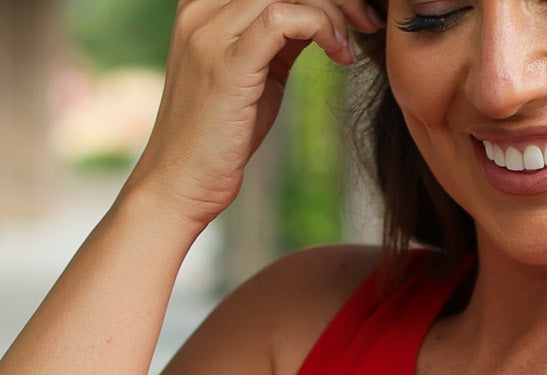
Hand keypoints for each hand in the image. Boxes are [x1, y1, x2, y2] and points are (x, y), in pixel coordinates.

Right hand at [124, 0, 384, 232]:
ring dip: (333, 10)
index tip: (351, 12)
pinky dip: (321, 28)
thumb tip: (317, 17)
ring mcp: (210, 33)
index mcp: (202, 3)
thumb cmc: (219, 137)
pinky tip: (338, 54)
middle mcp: (201, 7)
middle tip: (365, 21)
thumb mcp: (252, 73)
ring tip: (350, 45)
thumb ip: (277, 39)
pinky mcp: (227, 65)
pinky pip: (283, 18)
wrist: (180, 184)